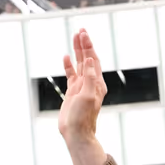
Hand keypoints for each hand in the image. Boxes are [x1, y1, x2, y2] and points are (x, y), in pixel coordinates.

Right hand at [58, 29, 108, 164]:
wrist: (76, 134)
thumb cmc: (83, 118)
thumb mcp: (87, 96)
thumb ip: (88, 77)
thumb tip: (88, 59)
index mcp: (97, 83)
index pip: (93, 59)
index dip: (88, 46)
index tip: (83, 33)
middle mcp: (91, 83)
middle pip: (87, 58)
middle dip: (84, 44)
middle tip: (80, 30)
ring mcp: (81, 87)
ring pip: (79, 64)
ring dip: (77, 51)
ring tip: (74, 36)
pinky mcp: (73, 92)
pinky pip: (71, 75)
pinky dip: (69, 65)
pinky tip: (66, 57)